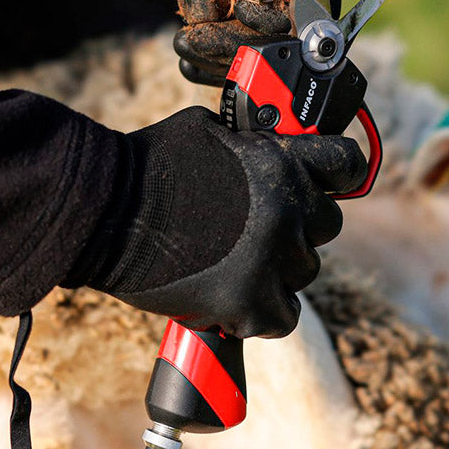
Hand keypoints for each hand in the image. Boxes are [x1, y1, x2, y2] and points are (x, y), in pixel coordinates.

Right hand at [80, 107, 365, 337]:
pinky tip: (233, 298)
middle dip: (299, 226)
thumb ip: (251, 142)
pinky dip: (260, 313)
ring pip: (304, 273)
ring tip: (235, 263)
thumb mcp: (209, 132)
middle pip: (327, 226)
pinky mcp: (248, 303)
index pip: (345, 164)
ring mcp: (270, 259)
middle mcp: (286, 209)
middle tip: (260, 230)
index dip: (335, 174)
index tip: (326, 183)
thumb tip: (269, 143)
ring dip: (277, 270)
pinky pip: (282, 317)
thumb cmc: (146, 165)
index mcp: (280, 161)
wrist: (103, 213)